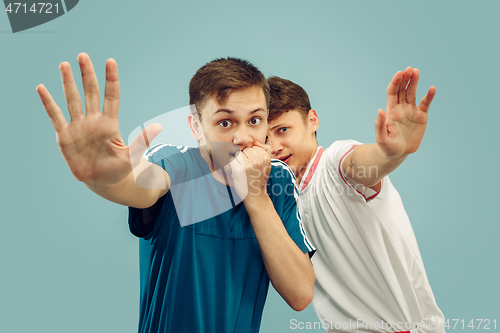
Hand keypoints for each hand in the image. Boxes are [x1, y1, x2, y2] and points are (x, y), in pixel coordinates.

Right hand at [37, 53, 161, 188]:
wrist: (101, 181)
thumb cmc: (118, 168)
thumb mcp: (131, 156)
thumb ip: (142, 141)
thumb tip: (158, 126)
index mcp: (109, 123)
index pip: (111, 96)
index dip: (111, 79)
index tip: (110, 61)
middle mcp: (93, 121)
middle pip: (90, 93)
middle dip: (87, 75)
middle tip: (83, 55)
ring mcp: (78, 127)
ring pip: (72, 100)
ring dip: (68, 83)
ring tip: (64, 64)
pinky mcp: (64, 136)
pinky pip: (55, 116)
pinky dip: (48, 102)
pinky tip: (41, 88)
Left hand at [229, 141, 271, 201]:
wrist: (255, 195)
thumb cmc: (259, 178)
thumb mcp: (267, 164)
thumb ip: (264, 151)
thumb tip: (255, 141)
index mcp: (265, 157)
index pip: (254, 146)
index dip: (252, 155)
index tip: (253, 164)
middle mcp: (257, 160)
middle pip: (246, 149)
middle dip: (245, 157)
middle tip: (247, 168)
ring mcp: (247, 165)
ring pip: (238, 154)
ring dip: (238, 161)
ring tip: (242, 170)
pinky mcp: (238, 170)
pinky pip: (231, 160)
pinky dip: (232, 166)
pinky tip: (237, 172)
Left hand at [375, 67, 435, 159]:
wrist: (399, 154)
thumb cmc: (388, 147)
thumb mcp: (382, 139)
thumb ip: (379, 126)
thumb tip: (380, 110)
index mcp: (391, 111)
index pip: (392, 92)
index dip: (395, 82)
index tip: (400, 73)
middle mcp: (401, 108)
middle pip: (403, 89)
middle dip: (405, 79)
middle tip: (410, 69)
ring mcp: (411, 111)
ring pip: (413, 93)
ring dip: (414, 82)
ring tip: (416, 71)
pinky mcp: (421, 116)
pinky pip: (426, 103)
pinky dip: (429, 96)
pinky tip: (432, 89)